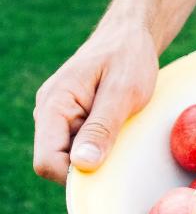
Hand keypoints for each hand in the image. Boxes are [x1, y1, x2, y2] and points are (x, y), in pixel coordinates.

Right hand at [33, 21, 158, 183]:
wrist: (131, 36)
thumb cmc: (129, 58)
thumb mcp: (123, 92)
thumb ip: (102, 128)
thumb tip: (83, 165)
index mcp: (53, 106)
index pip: (47, 161)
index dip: (74, 177)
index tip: (107, 172)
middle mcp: (49, 114)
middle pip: (57, 163)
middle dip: (88, 167)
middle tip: (122, 150)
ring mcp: (61, 118)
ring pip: (71, 157)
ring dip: (98, 156)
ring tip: (124, 133)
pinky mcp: (75, 120)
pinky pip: (82, 146)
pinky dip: (102, 147)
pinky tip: (121, 132)